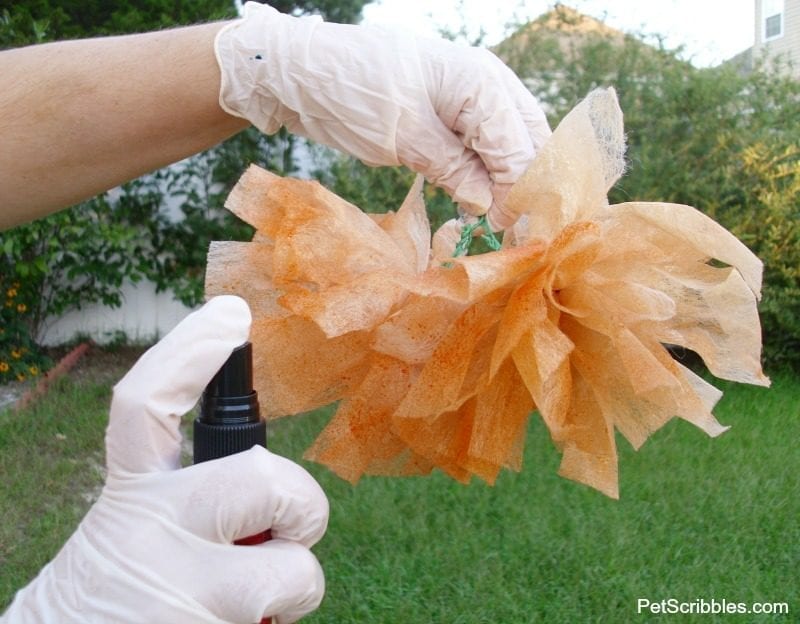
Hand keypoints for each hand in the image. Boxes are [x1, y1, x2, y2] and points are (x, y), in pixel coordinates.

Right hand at [1, 296, 327, 623]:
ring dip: (294, 579)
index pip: (145, 406)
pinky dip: (281, 619)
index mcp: (130, 496)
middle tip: (295, 523)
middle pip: (260, 479)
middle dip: (303, 502)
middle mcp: (149, 532)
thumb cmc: (124, 593)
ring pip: (293, 566)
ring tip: (254, 597)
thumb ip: (188, 497)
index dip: (188, 353)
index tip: (229, 315)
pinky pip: (286, 613)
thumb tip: (269, 480)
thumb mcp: (136, 532)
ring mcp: (176, 588)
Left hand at [215, 2, 550, 230]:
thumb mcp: (404, 136)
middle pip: (528, 142)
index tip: (512, 235)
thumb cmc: (352, 94)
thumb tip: (487, 204)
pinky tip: (480, 203)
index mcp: (481, 83)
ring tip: (500, 226)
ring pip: (511, 145)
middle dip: (525, 188)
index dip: (520, 194)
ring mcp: (471, 97)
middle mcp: (487, 84)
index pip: (520, 147)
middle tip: (515, 235)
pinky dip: (486, 174)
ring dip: (507, 184)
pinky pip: (484, 145)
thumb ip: (452, 168)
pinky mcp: (453, 113)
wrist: (306, 72)